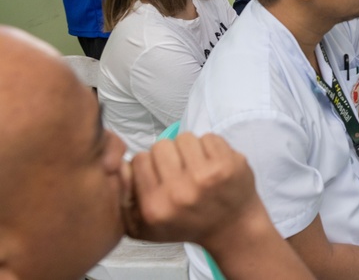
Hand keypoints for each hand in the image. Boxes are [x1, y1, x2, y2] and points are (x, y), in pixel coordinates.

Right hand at [123, 133, 260, 247]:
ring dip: (189, 148)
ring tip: (196, 165)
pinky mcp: (228, 164)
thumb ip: (123, 201)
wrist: (232, 228)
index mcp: (155, 207)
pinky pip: (209, 137)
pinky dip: (209, 147)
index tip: (160, 174)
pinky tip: (212, 164)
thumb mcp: (144, 227)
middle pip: (161, 145)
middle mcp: (179, 192)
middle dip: (169, 154)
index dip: (149, 164)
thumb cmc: (186, 225)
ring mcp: (206, 176)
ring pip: (185, 137)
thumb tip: (118, 167)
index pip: (139, 160)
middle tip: (179, 169)